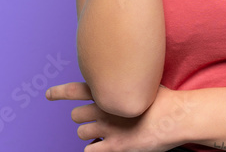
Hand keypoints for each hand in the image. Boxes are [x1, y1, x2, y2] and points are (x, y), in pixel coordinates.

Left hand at [46, 81, 193, 151]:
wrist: (177, 116)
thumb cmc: (163, 99)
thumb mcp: (141, 81)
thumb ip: (123, 82)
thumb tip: (115, 80)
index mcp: (109, 91)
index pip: (74, 89)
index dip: (58, 92)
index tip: (48, 94)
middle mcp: (104, 109)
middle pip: (75, 115)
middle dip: (83, 117)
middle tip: (96, 119)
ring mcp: (108, 129)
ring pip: (81, 133)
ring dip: (89, 133)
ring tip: (103, 133)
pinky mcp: (115, 147)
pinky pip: (90, 151)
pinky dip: (95, 149)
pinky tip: (105, 146)